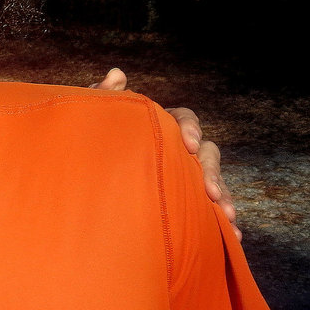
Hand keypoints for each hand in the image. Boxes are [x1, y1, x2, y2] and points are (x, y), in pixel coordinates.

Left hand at [89, 69, 239, 239]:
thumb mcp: (89, 118)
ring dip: (223, 198)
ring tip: (227, 217)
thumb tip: (117, 74)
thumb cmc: (85, 141)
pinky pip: (207, 210)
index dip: (190, 128)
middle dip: (211, 171)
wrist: (76, 177)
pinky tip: (233, 235)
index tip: (189, 143)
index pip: (183, 119)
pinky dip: (221, 221)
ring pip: (212, 183)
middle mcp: (177, 150)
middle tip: (209, 190)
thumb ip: (101, 97)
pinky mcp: (183, 201)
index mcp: (159, 124)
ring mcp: (182, 176)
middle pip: (207, 153)